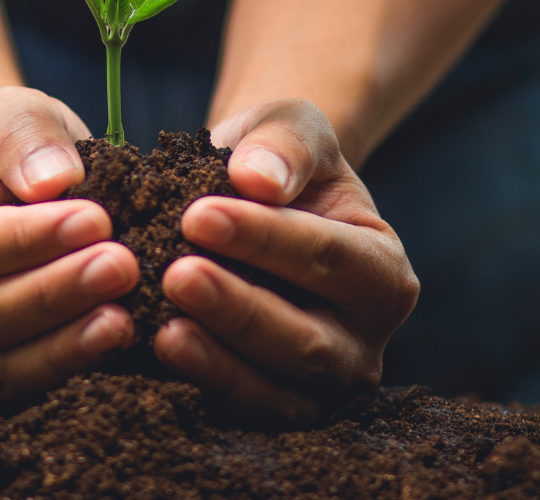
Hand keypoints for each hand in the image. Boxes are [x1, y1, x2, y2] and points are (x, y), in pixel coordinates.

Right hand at [0, 87, 137, 407]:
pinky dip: (73, 369)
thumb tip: (51, 182)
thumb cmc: (10, 155)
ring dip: (66, 343)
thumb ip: (24, 135)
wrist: (20, 201)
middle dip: (54, 291)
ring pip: (1, 365)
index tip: (95, 218)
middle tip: (122, 265)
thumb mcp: (11, 115)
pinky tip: (122, 339)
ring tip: (126, 314)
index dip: (25, 239)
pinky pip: (27, 391)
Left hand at [154, 99, 418, 425]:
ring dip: (218, 363)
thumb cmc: (277, 164)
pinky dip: (200, 386)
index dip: (265, 239)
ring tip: (163, 330)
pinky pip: (240, 410)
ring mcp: (321, 387)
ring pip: (277, 391)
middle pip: (308, 340)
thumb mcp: (290, 129)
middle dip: (239, 310)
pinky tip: (155, 352)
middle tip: (177, 275)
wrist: (249, 204)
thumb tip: (260, 178)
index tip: (198, 215)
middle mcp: (364, 341)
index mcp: (384, 274)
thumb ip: (285, 144)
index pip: (329, 257)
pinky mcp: (273, 408)